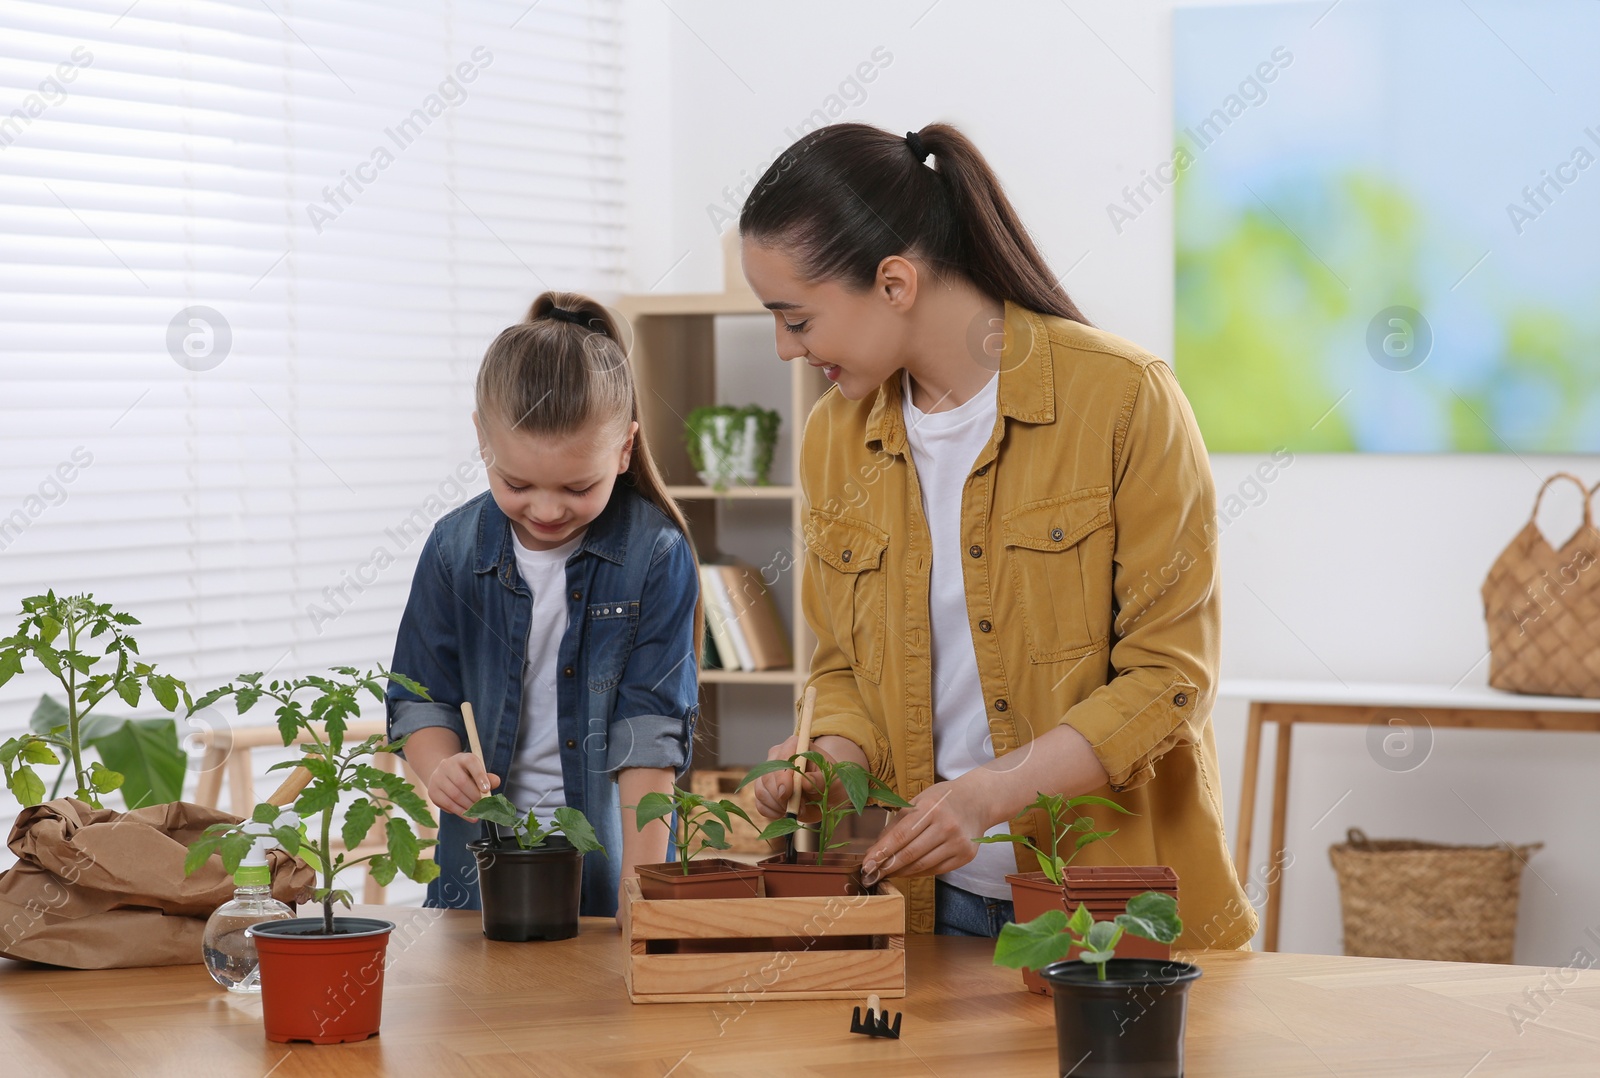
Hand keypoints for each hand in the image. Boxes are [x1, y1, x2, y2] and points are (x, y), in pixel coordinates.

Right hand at [427, 752, 499, 818]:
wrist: (444, 776)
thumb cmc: (466, 775)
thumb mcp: (478, 773)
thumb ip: (488, 778)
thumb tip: (496, 781)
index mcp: (462, 758)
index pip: (471, 763)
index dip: (480, 776)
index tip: (487, 789)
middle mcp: (447, 765)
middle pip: (462, 782)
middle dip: (475, 796)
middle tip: (484, 806)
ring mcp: (437, 778)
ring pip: (454, 794)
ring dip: (468, 806)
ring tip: (478, 812)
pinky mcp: (433, 791)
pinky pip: (447, 804)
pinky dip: (460, 812)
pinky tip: (469, 816)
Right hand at [750, 735, 834, 820]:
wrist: (827, 796)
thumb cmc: (831, 783)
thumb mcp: (832, 781)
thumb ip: (820, 780)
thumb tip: (804, 781)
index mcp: (795, 746)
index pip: (781, 757)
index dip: (781, 776)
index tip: (787, 793)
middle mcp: (777, 756)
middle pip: (768, 776)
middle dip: (782, 797)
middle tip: (800, 807)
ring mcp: (768, 773)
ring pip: (761, 790)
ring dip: (777, 806)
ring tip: (797, 810)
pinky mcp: (764, 790)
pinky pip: (760, 803)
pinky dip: (771, 812)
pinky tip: (785, 813)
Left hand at [860, 776, 993, 885]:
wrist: (978, 801)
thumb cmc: (943, 799)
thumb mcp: (919, 801)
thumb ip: (898, 823)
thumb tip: (876, 849)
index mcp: (931, 808)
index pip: (900, 835)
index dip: (881, 852)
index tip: (866, 863)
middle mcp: (946, 826)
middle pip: (910, 853)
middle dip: (887, 866)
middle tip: (871, 873)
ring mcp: (957, 842)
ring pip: (922, 865)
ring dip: (901, 872)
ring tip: (888, 873)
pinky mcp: (965, 855)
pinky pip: (936, 870)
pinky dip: (919, 872)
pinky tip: (907, 871)